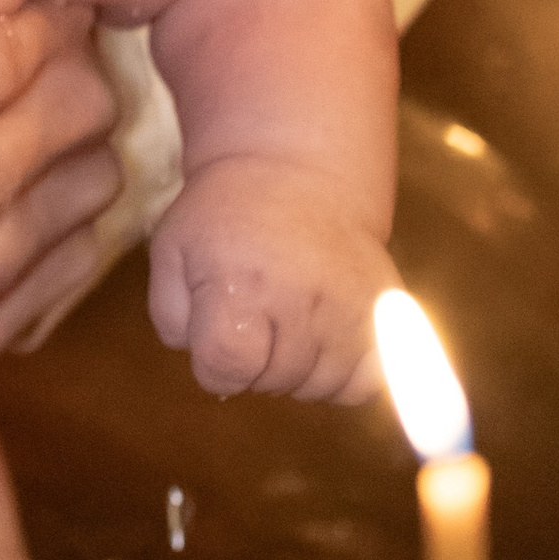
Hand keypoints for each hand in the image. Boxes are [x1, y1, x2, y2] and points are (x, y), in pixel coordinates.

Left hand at [146, 159, 396, 401]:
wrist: (296, 172)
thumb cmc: (224, 219)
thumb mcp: (172, 253)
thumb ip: (172, 321)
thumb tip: (214, 373)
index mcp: (241, 283)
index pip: (226, 370)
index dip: (213, 367)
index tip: (216, 335)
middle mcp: (302, 299)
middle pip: (272, 382)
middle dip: (252, 365)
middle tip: (250, 315)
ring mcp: (351, 307)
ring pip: (318, 387)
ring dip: (294, 370)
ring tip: (283, 319)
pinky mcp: (386, 311)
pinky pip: (364, 382)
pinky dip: (341, 375)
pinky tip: (320, 337)